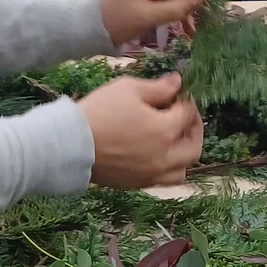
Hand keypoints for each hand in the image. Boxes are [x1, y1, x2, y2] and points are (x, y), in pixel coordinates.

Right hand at [79, 73, 202, 188]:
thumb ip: (158, 87)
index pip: (188, 114)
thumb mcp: (128, 89)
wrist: (70, 145)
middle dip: (195, 129)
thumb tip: (177, 82)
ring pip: (182, 169)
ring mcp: (152, 174)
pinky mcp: (138, 184)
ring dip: (184, 154)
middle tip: (186, 118)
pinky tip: (158, 155)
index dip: (186, 101)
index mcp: (165, 130)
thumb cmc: (99, 112)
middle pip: (194, 147)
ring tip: (175, 141)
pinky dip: (168, 168)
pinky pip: (163, 181)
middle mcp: (165, 156)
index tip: (178, 95)